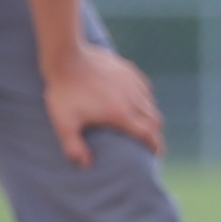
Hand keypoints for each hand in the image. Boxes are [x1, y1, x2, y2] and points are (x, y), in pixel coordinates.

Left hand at [44, 38, 165, 168]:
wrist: (66, 56)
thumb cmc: (64, 92)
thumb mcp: (64, 123)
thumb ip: (74, 147)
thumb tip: (85, 165)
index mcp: (120, 114)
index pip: (148, 134)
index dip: (155, 146)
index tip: (156, 154)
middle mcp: (132, 99)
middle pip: (154, 120)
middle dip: (154, 133)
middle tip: (148, 141)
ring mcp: (132, 83)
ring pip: (151, 104)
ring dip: (149, 116)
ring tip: (141, 123)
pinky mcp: (129, 70)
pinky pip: (144, 88)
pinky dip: (144, 99)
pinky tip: (134, 101)